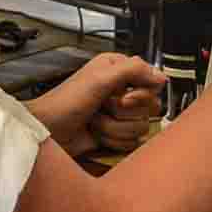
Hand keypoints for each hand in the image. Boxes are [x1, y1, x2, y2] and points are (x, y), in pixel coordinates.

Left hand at [25, 53, 166, 157]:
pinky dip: (113, 140)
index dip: (141, 93)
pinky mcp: (116, 134)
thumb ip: (134, 70)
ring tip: (95, 122)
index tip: (125, 97)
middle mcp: (122, 90)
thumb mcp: (100, 78)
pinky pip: (132, 141)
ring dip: (115, 127)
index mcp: (119, 70)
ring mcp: (119, 114)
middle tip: (104, 107)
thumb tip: (162, 77)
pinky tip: (97, 134)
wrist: (48, 131)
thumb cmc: (66, 102)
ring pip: (140, 126)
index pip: (153, 81)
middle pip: (150, 106)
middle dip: (124, 112)